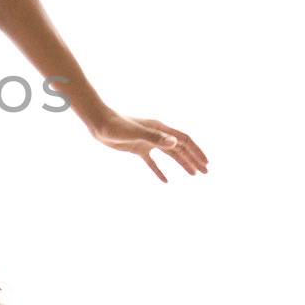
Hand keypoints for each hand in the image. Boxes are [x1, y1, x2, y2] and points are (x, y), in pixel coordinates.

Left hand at [90, 110, 208, 183]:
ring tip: (194, 175)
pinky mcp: (138, 149)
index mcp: (160, 129)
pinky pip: (152, 162)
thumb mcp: (136, 133)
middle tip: (205, 172)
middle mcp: (157, 134)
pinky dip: (159, 171)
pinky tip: (166, 181)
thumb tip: (175, 144)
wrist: (99, 123)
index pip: (184, 141)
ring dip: (183, 164)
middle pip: (181, 148)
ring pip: (170, 155)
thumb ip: (155, 137)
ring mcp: (148, 142)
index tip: (205, 163)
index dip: (196, 152)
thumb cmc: (117, 126)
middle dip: (194, 159)